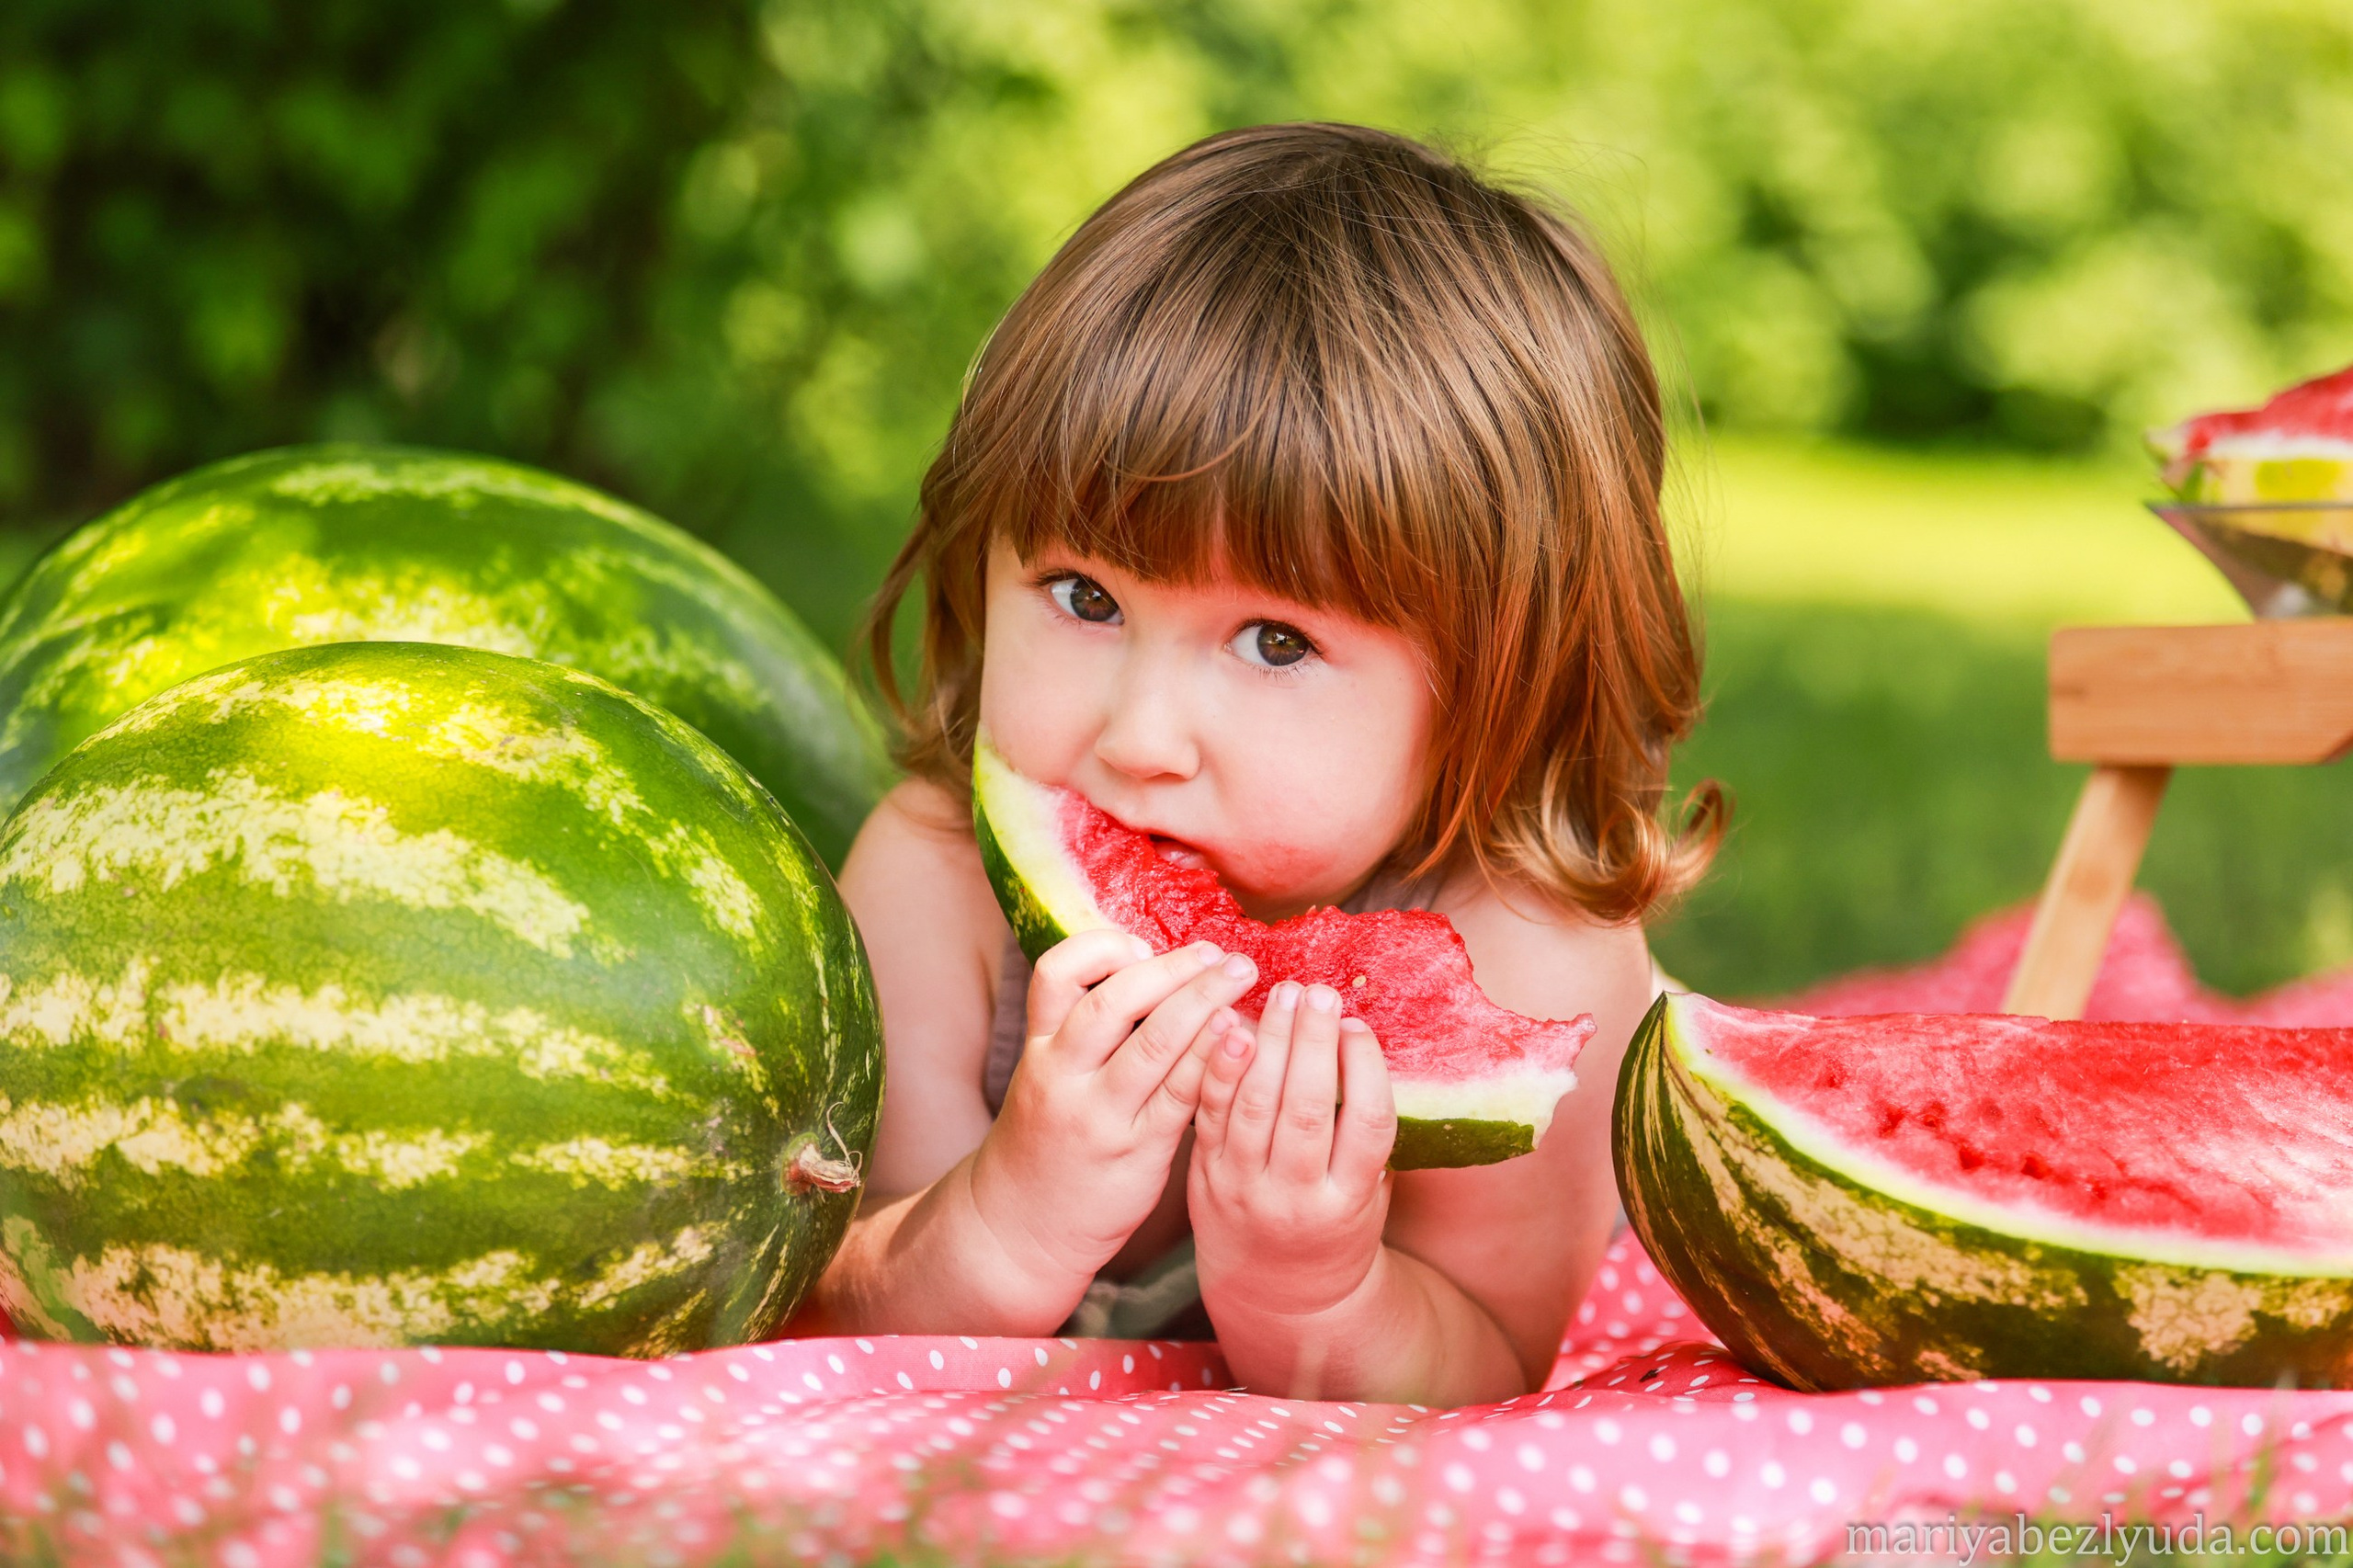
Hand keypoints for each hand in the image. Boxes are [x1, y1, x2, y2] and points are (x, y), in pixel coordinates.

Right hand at [970, 930, 1257, 1288]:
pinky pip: (1182, 1095)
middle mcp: (1063, 1078)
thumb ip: (1086, 1035)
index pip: (1054, 975)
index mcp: (1039, 1051)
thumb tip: (1153, 975)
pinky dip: (1214, 1058)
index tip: (1141, 945)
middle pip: (1112, 1004)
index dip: (1101, 949)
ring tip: (1240, 976)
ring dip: (1203, 1002)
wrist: (1017, 1231)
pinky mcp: (1137, 1151)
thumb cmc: (1046, 1145)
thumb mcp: (1046, 1079)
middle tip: (1216, 953)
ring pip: (1154, 1045)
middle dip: (1170, 969)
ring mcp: (1099, 1116)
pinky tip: (1242, 1037)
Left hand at [1190, 980, 1397, 1323]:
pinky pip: (1211, 1114)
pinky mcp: (1206, 1178)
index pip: (1365, 1125)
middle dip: (1312, 1043)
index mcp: (1348, 1202)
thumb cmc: (1335, 1228)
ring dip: (1268, 1043)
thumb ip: (1365, 1136)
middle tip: (1317, 992)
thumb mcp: (1369, 1195)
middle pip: (1305, 1109)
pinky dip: (1219, 1067)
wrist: (1277, 1294)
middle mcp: (1295, 1199)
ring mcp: (1245, 1189)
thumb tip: (1360, 1044)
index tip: (1358, 1024)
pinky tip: (1230, 1025)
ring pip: (1254, 1106)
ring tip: (1282, 996)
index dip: (1364, 1069)